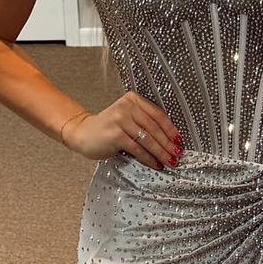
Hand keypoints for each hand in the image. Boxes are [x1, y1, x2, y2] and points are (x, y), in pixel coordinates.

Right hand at [64, 91, 183, 170]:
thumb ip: (144, 122)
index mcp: (133, 99)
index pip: (158, 114)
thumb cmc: (108, 129)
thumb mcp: (127, 119)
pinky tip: (155, 164)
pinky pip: (138, 148)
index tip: (179, 141)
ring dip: (161, 152)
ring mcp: (120, 120)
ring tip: (170, 161)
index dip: (170, 129)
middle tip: (178, 154)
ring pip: (148, 139)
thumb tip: (170, 139)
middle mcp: (126, 107)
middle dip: (168, 144)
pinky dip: (148, 158)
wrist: (83, 134)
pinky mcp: (115, 135)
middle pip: (154, 128)